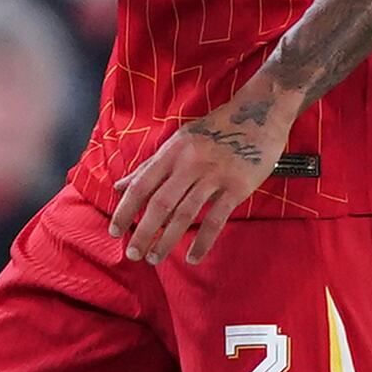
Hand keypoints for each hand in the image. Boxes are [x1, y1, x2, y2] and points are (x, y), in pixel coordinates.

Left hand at [106, 89, 297, 264]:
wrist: (258, 113)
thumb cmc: (214, 129)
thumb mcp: (178, 141)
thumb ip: (149, 166)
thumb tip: (119, 186)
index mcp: (171, 152)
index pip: (140, 185)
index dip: (124, 209)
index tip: (114, 230)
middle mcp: (188, 164)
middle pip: (159, 203)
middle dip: (143, 231)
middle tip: (132, 254)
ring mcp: (213, 176)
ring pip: (184, 214)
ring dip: (167, 240)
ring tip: (155, 258)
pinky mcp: (237, 187)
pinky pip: (216, 219)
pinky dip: (202, 241)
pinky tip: (192, 257)